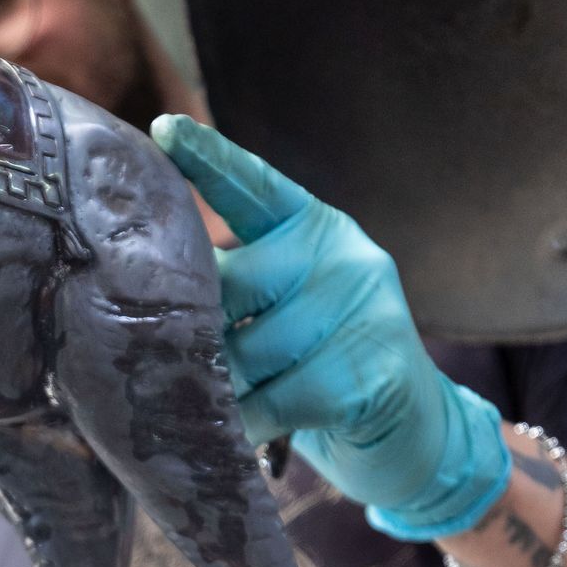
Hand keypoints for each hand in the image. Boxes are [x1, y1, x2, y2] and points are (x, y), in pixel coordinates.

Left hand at [153, 115, 510, 541]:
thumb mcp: (285, 308)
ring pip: (246, 353)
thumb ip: (235, 287)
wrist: (416, 434)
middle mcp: (343, 257)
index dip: (207, 159)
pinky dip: (245, 425)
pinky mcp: (369, 373)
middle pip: (230, 286)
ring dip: (217, 390)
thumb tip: (150, 299)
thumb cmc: (323, 367)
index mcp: (314, 229)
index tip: (162, 130)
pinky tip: (240, 435)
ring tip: (209, 407)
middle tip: (160, 362)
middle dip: (190, 332)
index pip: (254, 187)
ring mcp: (364, 311)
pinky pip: (273, 402)